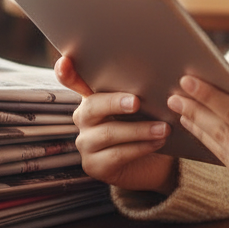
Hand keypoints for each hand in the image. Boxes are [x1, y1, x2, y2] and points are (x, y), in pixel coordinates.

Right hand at [54, 55, 176, 194]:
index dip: (66, 73)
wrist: (151, 162)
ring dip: (139, 130)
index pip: (72, 81)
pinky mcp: (94, 166)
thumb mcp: (141, 105)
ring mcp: (85, 143)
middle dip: (115, 103)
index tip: (65, 61)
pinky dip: (140, 148)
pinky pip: (117, 155)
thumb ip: (137, 89)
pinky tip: (157, 143)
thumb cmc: (145, 124)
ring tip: (163, 128)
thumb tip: (154, 73)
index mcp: (91, 96)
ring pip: (109, 133)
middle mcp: (83, 118)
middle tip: (137, 102)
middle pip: (92, 106)